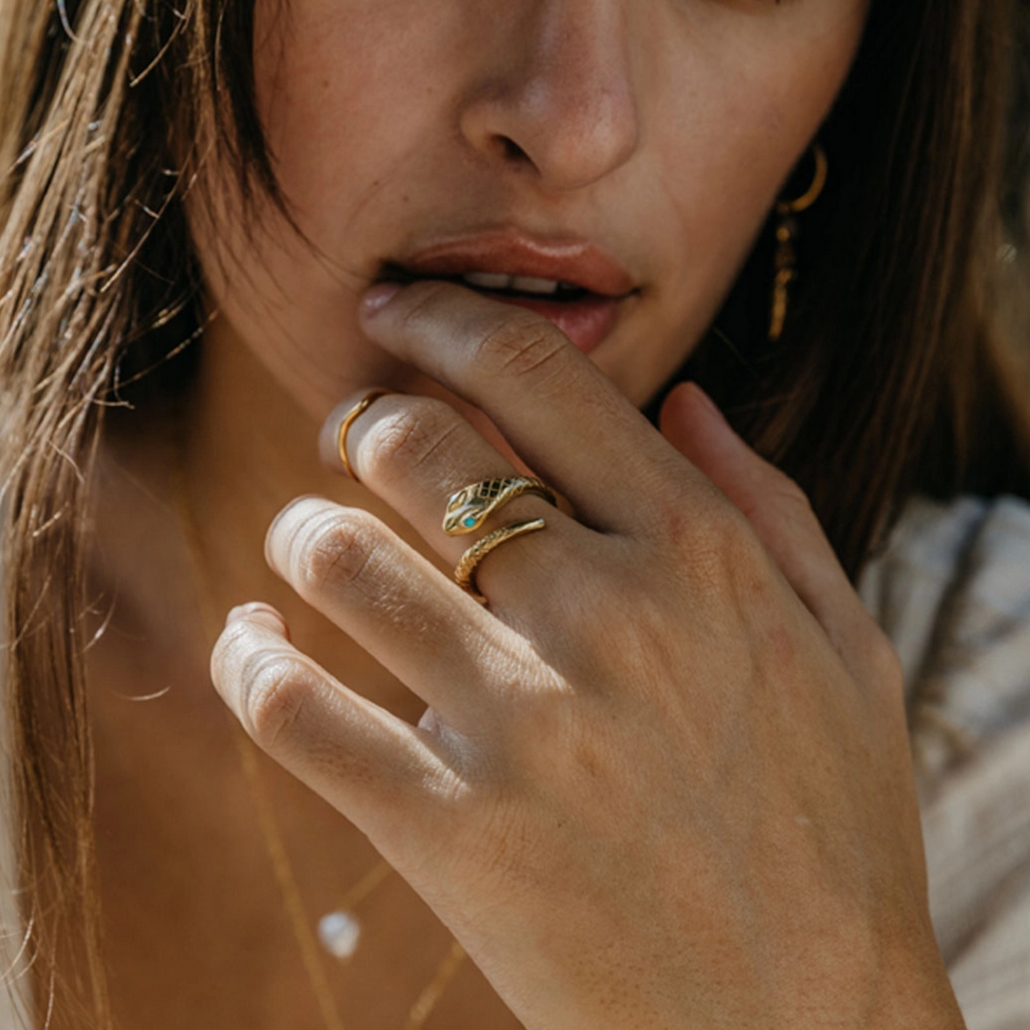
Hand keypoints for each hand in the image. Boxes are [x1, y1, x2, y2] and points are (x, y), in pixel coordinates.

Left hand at [212, 282, 964, 1029]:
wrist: (801, 1028)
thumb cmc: (833, 829)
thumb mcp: (845, 644)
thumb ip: (770, 501)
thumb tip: (687, 394)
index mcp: (700, 555)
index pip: (539, 378)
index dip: (448, 321)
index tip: (400, 313)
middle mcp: (606, 615)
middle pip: (409, 446)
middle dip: (359, 420)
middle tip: (351, 436)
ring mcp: (522, 724)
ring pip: (335, 556)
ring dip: (300, 530)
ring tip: (309, 543)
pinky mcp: (452, 833)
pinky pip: (292, 707)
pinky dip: (248, 657)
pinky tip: (255, 642)